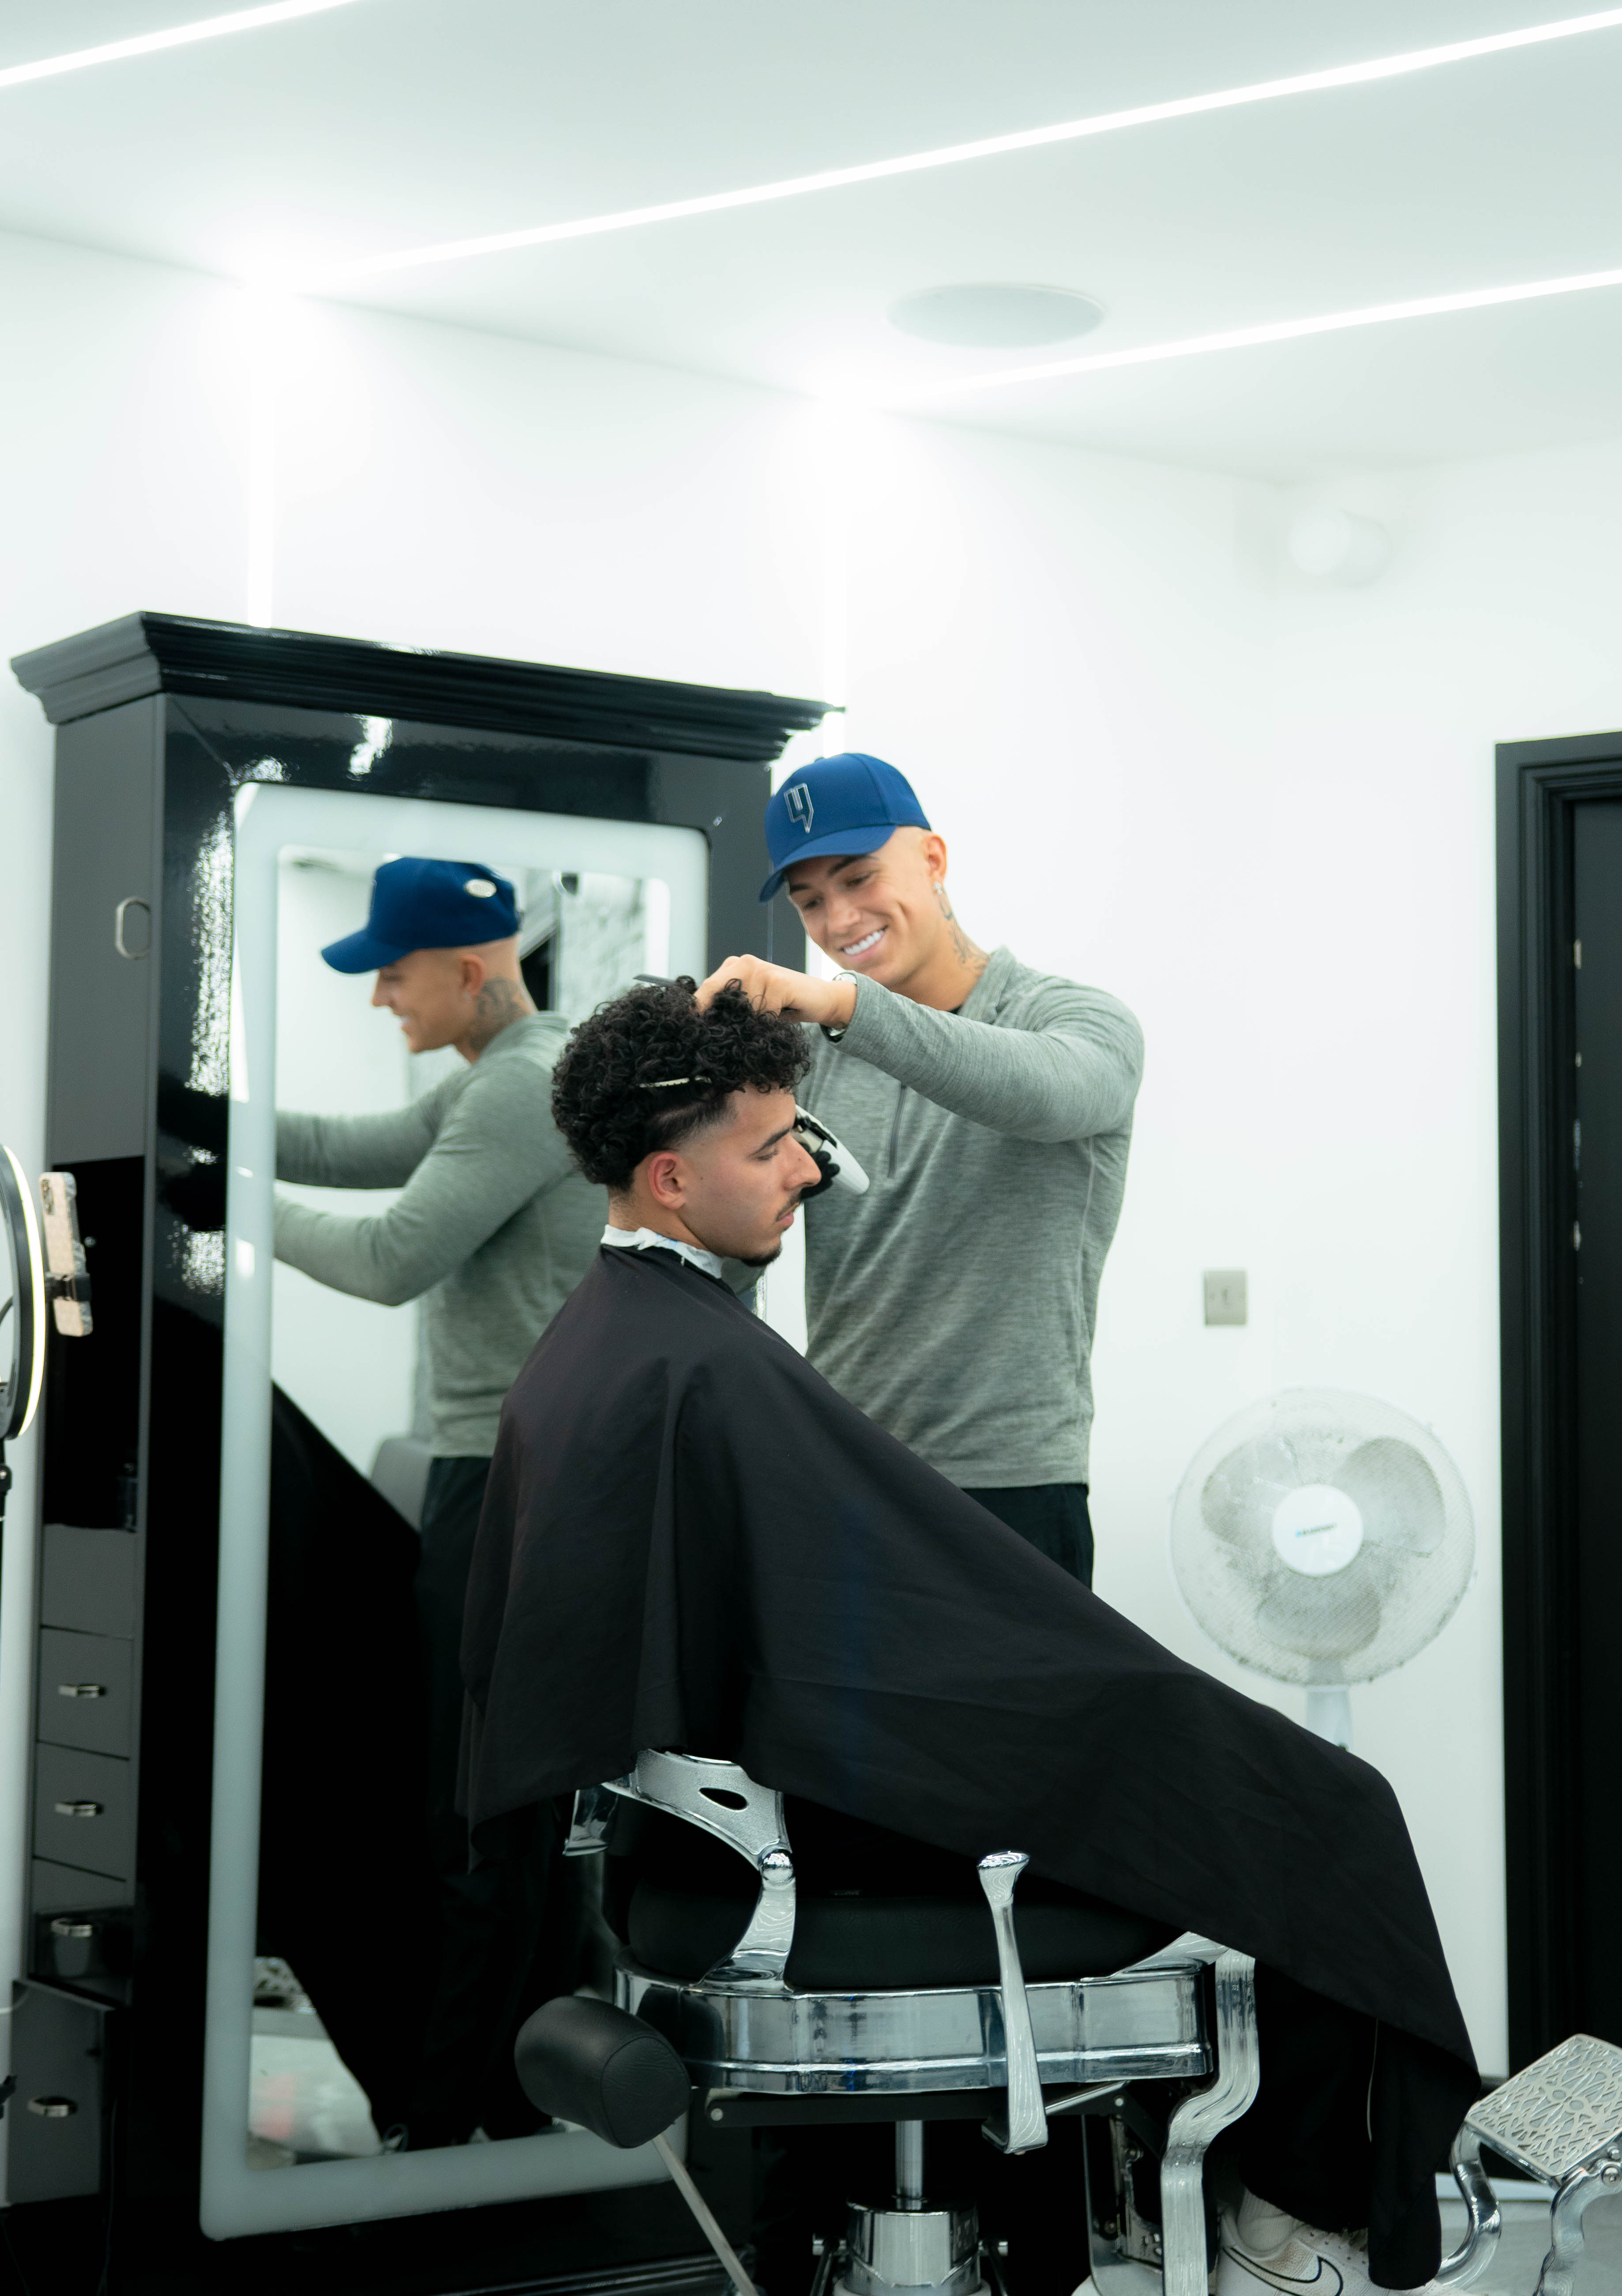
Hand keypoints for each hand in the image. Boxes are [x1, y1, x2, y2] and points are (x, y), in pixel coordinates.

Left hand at [695, 955, 856, 1028]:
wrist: (821, 999)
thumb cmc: (784, 1006)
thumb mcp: (753, 1006)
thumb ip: (731, 1009)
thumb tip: (702, 1028)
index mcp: (733, 967)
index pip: (705, 990)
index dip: (698, 1012)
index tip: (695, 1034)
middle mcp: (743, 963)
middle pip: (719, 1000)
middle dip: (725, 1021)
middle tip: (735, 1036)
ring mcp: (760, 969)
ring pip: (741, 1010)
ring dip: (752, 1024)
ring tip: (767, 1021)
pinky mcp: (776, 981)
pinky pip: (762, 1014)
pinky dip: (769, 1023)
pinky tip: (780, 1016)